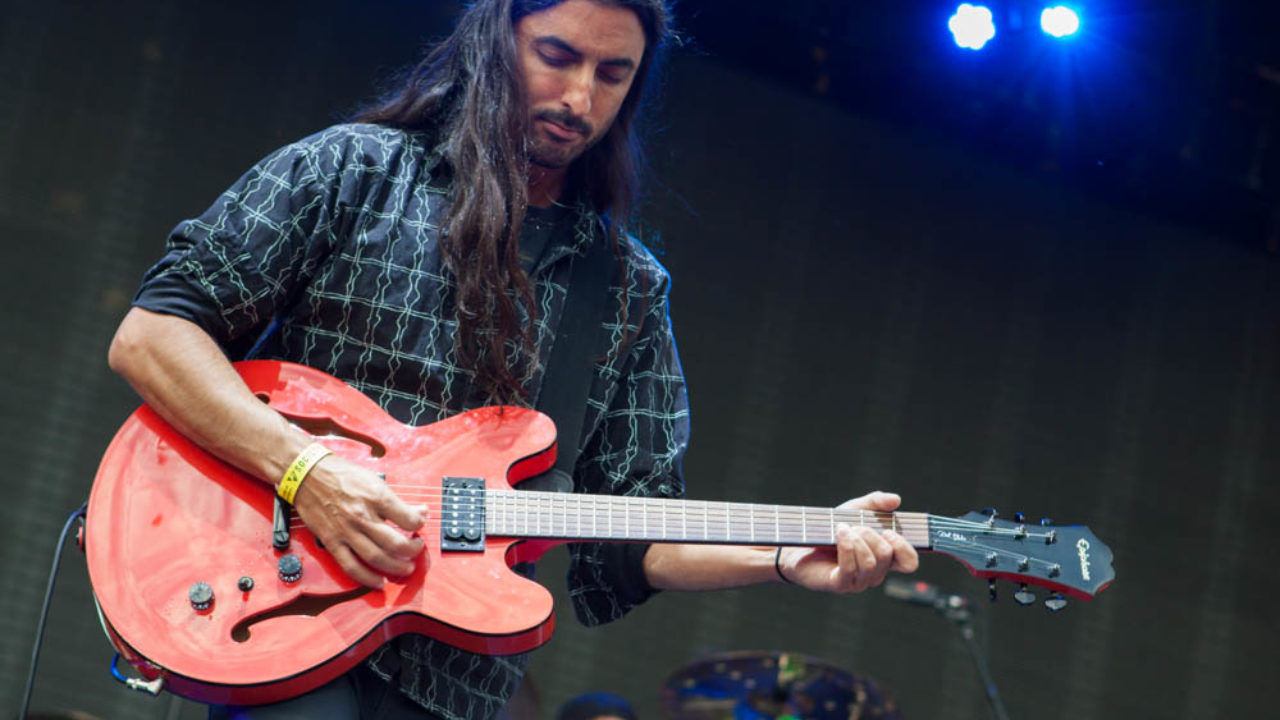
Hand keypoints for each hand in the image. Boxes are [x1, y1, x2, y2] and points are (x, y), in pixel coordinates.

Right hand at [291, 454, 427, 588]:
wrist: (307, 474)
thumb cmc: (341, 474)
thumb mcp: (375, 479)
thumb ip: (397, 500)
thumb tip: (420, 511)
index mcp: (376, 497)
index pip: (408, 519)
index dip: (419, 525)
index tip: (419, 526)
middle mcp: (363, 516)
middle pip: (396, 543)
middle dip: (412, 551)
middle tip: (416, 551)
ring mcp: (346, 531)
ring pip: (376, 558)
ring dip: (395, 568)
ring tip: (405, 569)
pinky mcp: (332, 541)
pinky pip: (351, 566)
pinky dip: (367, 578)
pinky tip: (379, 582)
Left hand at [777, 491, 918, 593]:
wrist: (798, 545)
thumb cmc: (830, 531)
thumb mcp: (854, 511)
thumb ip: (875, 503)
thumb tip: (896, 500)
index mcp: (883, 559)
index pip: (909, 562)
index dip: (904, 548)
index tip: (889, 532)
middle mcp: (874, 573)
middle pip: (887, 556)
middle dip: (870, 535)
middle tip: (854, 526)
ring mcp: (858, 582)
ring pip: (870, 562)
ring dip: (856, 540)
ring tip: (842, 530)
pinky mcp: (840, 584)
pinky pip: (850, 568)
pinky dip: (846, 546)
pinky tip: (839, 534)